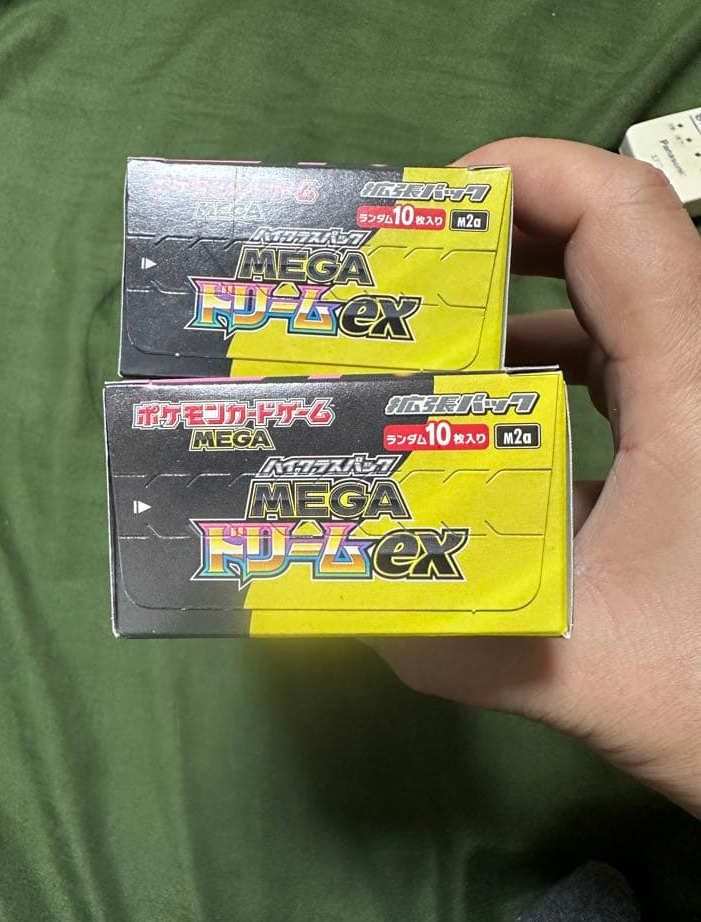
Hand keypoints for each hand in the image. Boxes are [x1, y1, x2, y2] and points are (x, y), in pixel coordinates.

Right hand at [374, 137, 700, 816]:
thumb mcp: (559, 669)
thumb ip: (437, 634)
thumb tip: (337, 594)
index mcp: (688, 389)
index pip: (621, 215)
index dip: (527, 173)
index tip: (427, 209)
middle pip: (618, 238)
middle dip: (504, 231)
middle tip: (406, 268)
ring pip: (623, 298)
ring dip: (526, 298)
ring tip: (431, 331)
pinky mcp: (696, 434)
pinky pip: (630, 357)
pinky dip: (559, 355)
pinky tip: (493, 407)